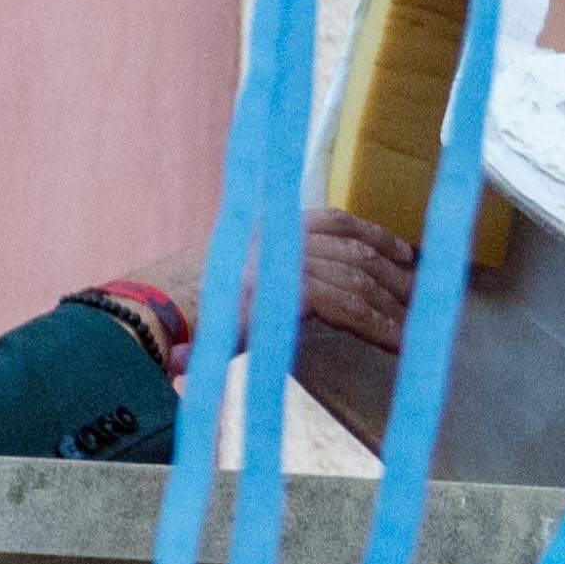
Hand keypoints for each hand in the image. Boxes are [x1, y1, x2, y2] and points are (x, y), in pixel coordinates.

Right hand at [116, 214, 419, 365]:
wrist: (146, 322)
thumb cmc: (177, 314)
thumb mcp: (226, 282)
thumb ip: (263, 280)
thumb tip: (290, 297)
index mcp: (264, 227)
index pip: (331, 219)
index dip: (371, 234)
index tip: (400, 252)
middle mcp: (276, 237)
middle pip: (352, 247)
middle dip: (390, 272)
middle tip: (417, 296)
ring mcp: (283, 261)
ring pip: (356, 279)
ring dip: (390, 305)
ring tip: (413, 327)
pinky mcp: (289, 292)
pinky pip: (349, 307)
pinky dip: (378, 326)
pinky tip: (398, 344)